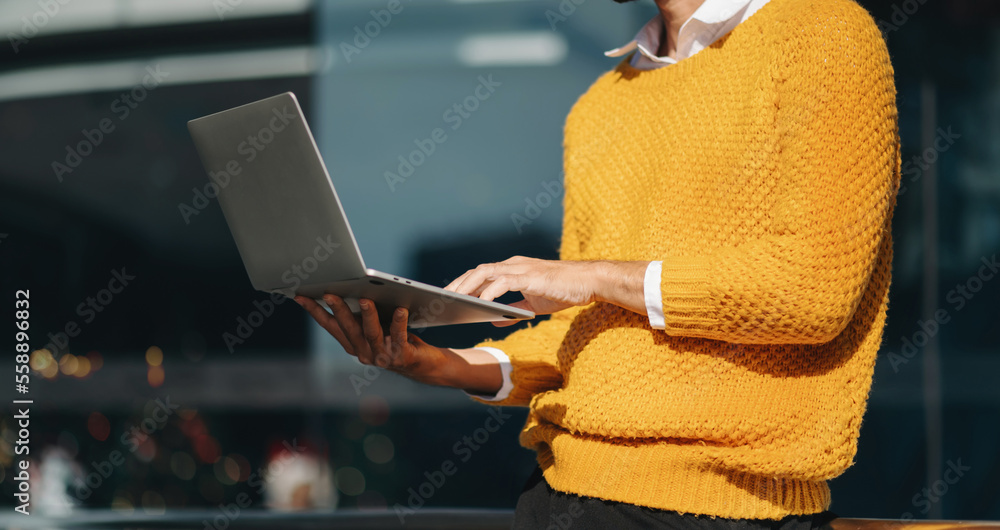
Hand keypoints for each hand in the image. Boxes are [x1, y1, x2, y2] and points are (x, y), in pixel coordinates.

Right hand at [294, 294, 505, 394]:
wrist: (424, 364)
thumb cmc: (397, 337)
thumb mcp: (376, 324)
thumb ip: (362, 311)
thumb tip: (351, 286)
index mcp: (353, 344)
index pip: (330, 325)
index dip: (314, 311)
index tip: (300, 295)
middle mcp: (363, 352)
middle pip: (349, 328)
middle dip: (338, 309)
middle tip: (329, 293)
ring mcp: (382, 357)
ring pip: (372, 333)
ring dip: (368, 315)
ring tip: (365, 298)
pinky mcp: (402, 357)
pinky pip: (400, 337)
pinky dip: (399, 322)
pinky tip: (401, 309)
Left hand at [444, 256, 649, 325]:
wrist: (589, 282)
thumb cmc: (563, 291)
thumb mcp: (533, 304)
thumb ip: (512, 310)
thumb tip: (494, 320)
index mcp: (513, 269)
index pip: (481, 274)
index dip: (463, 283)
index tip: (447, 295)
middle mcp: (513, 265)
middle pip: (477, 271)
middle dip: (458, 285)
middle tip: (441, 299)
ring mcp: (521, 269)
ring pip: (486, 273)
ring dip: (468, 287)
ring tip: (454, 301)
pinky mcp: (531, 276)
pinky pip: (504, 282)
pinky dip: (490, 292)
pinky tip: (480, 303)